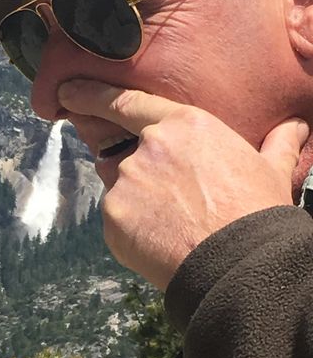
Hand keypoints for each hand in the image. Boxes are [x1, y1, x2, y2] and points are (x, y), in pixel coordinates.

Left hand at [58, 79, 308, 290]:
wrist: (238, 265)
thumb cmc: (257, 214)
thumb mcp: (272, 171)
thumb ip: (277, 144)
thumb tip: (297, 126)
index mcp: (183, 126)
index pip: (126, 103)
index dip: (92, 95)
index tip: (67, 92)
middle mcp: (147, 148)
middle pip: (124, 158)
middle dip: (139, 179)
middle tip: (169, 205)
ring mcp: (126, 184)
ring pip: (121, 191)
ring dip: (138, 206)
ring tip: (174, 229)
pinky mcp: (114, 220)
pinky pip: (116, 222)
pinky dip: (132, 232)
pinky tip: (160, 244)